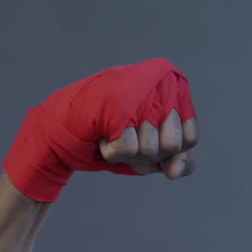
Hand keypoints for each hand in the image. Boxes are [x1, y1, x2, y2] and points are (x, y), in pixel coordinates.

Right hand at [3, 58, 198, 201]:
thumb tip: (173, 171)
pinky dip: (114, 154)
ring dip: (130, 155)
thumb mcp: (153, 151)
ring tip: (114, 135)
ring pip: (153, 148)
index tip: (150, 143)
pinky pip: (130, 149)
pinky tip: (102, 138)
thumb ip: (178, 160)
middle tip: (129, 138)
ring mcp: (136, 90)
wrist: (60, 135)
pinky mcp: (116, 103)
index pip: (190, 138)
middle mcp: (157, 80)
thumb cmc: (111, 139)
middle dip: (149, 155)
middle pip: (173, 145)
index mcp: (171, 86)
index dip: (170, 154)